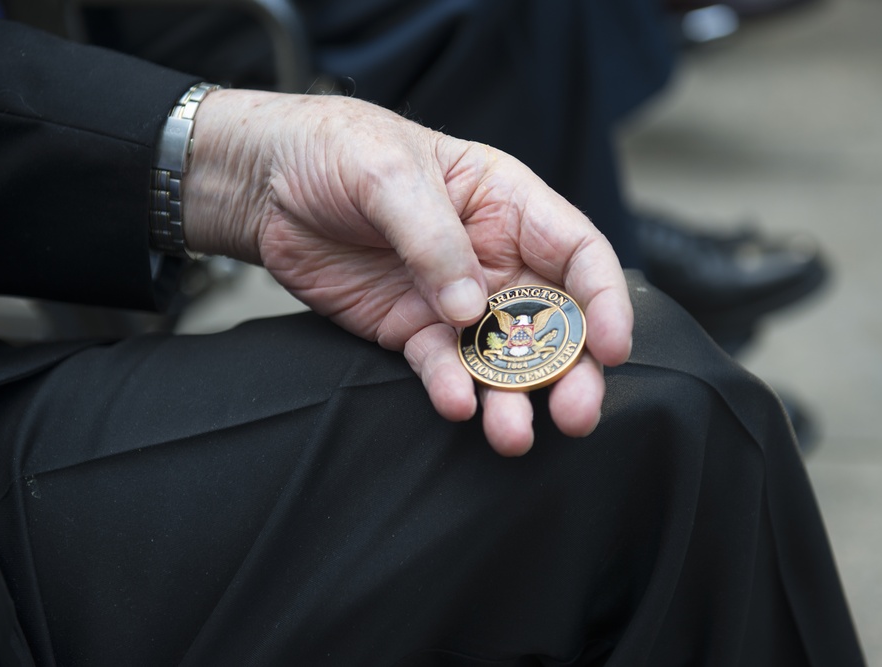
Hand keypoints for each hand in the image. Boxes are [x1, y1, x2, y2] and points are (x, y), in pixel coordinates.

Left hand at [184, 90, 631, 455]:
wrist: (268, 181)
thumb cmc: (339, 150)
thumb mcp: (389, 174)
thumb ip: (434, 238)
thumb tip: (470, 307)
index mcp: (509, 206)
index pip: (580, 255)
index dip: (605, 301)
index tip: (612, 347)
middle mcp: (495, 259)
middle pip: (553, 321)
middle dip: (570, 370)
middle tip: (575, 413)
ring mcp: (454, 301)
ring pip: (502, 358)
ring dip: (514, 397)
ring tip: (512, 434)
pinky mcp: (411, 331)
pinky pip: (441, 367)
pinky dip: (450, 389)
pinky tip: (455, 405)